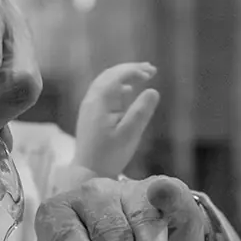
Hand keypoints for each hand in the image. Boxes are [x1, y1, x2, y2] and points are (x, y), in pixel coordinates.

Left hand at [33, 173, 208, 240]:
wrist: (122, 231)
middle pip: (110, 232)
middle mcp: (90, 197)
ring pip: (143, 224)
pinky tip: (177, 214)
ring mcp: (127, 191)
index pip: (64, 232)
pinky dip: (170, 200)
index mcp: (57, 215)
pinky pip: (168, 194)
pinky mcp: (161, 189)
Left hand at [73, 63, 159, 177]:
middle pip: (110, 75)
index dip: (135, 70)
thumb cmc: (110, 155)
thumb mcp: (130, 134)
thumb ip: (141, 111)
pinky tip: (127, 91)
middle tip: (150, 69)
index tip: (152, 72)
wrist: (88, 171)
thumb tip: (152, 90)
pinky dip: (116, 86)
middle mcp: (91, 99)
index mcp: (100, 101)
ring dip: (123, 76)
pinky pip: (102, 92)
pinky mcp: (90, 114)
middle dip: (130, 70)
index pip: (117, 76)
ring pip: (105, 82)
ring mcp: (88, 106)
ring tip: (142, 76)